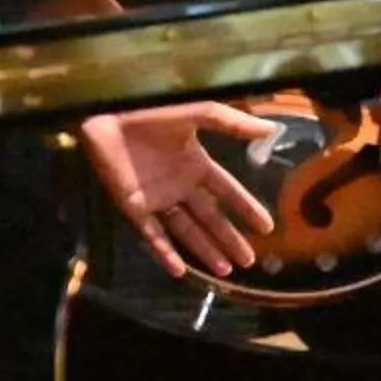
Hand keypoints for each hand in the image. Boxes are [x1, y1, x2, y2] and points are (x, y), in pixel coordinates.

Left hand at [77, 101, 279, 277]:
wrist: (108, 113)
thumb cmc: (151, 109)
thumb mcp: (197, 112)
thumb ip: (232, 123)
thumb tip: (272, 130)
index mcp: (195, 164)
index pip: (227, 192)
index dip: (246, 209)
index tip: (267, 227)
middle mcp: (179, 185)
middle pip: (210, 218)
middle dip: (229, 239)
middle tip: (249, 261)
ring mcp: (157, 198)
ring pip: (186, 230)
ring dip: (205, 250)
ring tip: (226, 271)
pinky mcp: (133, 206)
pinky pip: (152, 234)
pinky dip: (165, 252)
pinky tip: (180, 270)